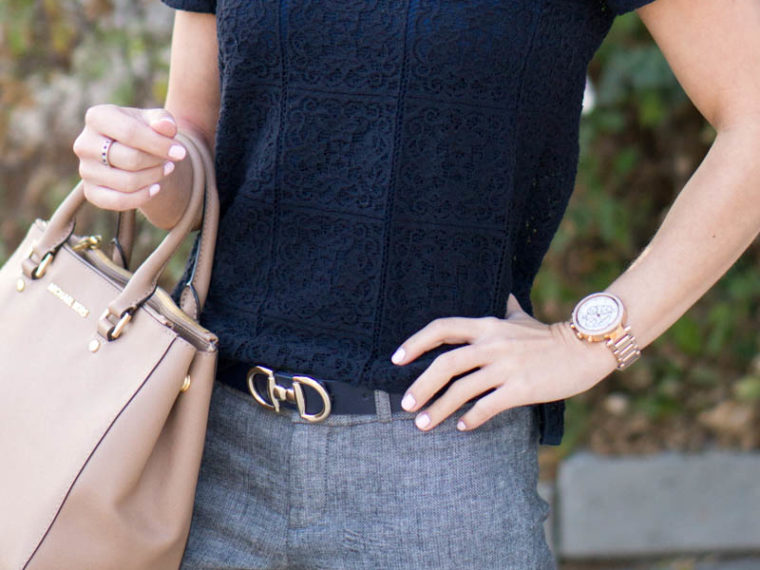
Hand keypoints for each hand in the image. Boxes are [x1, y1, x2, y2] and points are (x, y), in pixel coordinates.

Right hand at [73, 105, 187, 210]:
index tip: (181, 152)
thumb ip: (163, 120)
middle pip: (130, 159)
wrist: (131, 151)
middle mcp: (84, 144)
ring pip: (127, 182)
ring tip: (164, 170)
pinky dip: (142, 197)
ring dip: (153, 178)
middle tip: (170, 161)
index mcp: (97, 117)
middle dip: (157, 162)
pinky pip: (118, 201)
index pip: (130, 133)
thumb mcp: (154, 120)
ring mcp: (85, 170)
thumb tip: (166, 127)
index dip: (159, 145)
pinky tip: (155, 188)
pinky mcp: (90, 192)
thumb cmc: (143, 131)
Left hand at [392, 294, 618, 430]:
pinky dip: (471, 418)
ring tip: (424, 425)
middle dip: (421, 386)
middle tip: (406, 405)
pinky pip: (487, 406)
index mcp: (487, 326)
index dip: (416, 342)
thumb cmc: (549, 336)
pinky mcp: (522, 388)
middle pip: (445, 363)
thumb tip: (504, 292)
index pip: (442, 328)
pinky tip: (462, 426)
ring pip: (461, 389)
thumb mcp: (522, 317)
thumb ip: (507, 308)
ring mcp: (506, 366)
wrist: (586, 349)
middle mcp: (492, 344)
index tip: (397, 359)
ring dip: (439, 410)